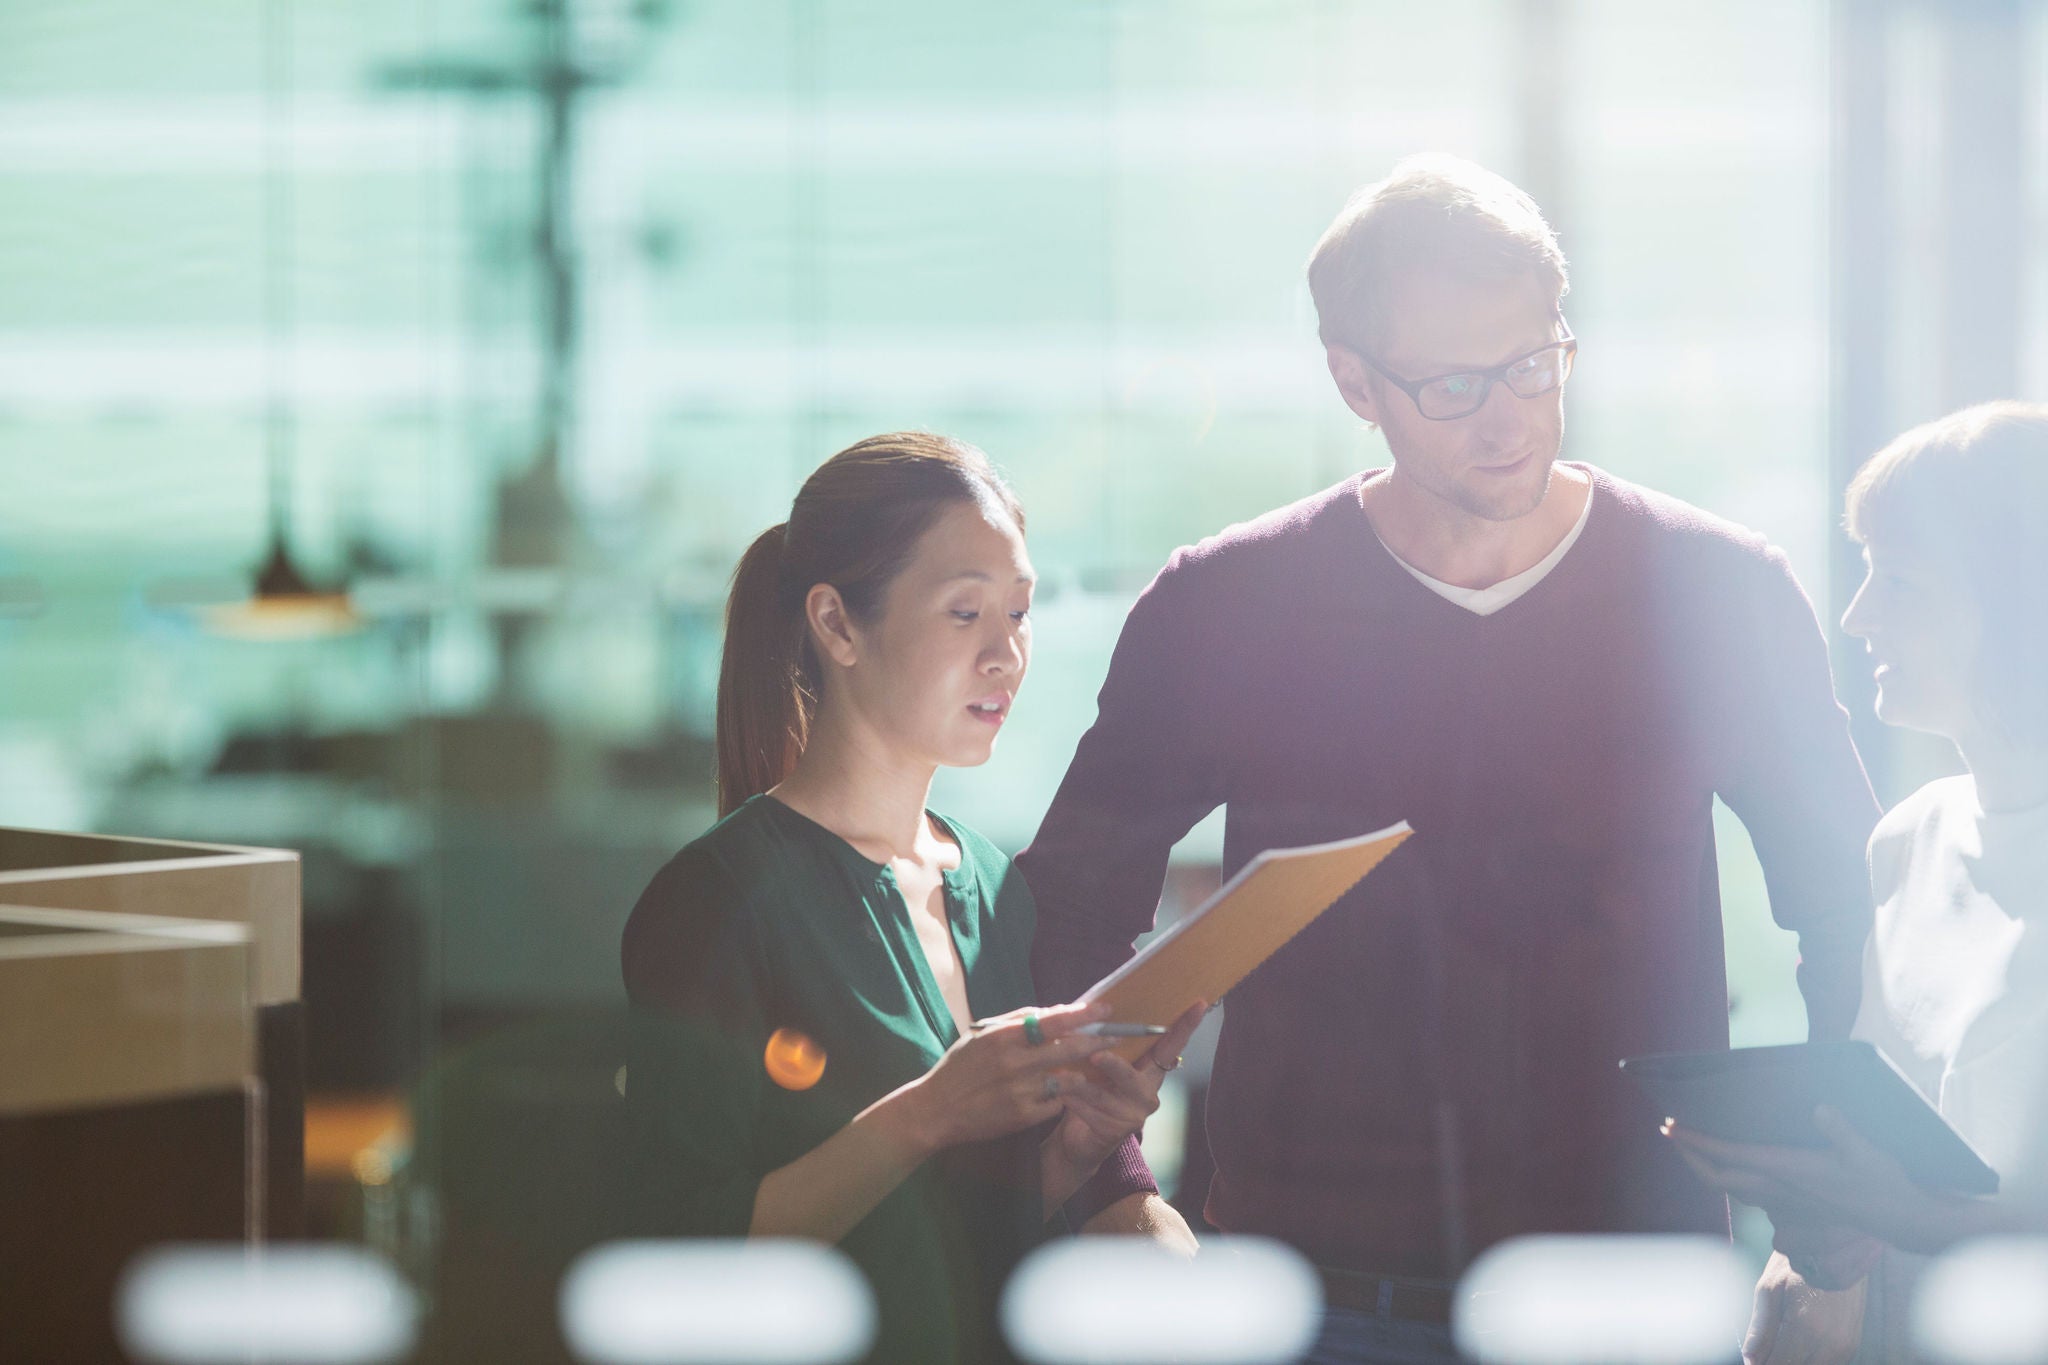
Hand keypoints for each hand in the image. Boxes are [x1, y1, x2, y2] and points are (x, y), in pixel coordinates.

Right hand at [896, 1001, 1116, 1151]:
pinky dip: (1061, 1096)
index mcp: (1003, 1037)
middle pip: (1069, 1049)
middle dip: (1098, 1041)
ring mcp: (1020, 1091)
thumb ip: (1017, 1021)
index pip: (1054, 1021)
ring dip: (1083, 1071)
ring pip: (1068, 1078)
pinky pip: (1056, 1103)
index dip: (1084, 1014)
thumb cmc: (960, 1066)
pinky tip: (1060, 1092)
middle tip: (1116, 1036)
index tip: (1106, 1008)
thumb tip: (1054, 1012)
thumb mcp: (982, 1034)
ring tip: (1094, 1066)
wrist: (936, 1110)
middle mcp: (1014, 1063)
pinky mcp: (1023, 1116)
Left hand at [1045, 1002, 1207, 1180]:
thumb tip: (1093, 1007)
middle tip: (1094, 1056)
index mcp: (1150, 1070)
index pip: (1171, 1045)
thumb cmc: (1092, 1089)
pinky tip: (1058, 1093)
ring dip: (1079, 1083)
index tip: (1200, 1003)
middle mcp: (1148, 1093)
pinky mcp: (1114, 1132)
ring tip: (1060, 1073)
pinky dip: (1070, 1100)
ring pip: (1102, 1094)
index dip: (1185, 1025)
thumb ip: (1106, 1042)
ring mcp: (1134, 1115)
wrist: (1079, 1138)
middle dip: (1112, 1065)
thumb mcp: (1102, 1064)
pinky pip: (1089, 1111)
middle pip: (1132, 1075)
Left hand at [1664, 1107, 1967, 1254]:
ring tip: (1686, 1137)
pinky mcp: (1790, 1202)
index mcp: (1788, 1173)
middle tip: (1667, 1128)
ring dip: (1703, 1162)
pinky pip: (1744, 1187)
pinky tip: (1725, 1155)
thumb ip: (1843, 1132)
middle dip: (1688, 1153)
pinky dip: (1725, 1169)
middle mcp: (1779, 1188)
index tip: (1670, 1126)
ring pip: (1728, 1184)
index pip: (1730, 1156)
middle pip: (1716, 1175)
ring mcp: (1782, 1199)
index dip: (1697, 1142)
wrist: (1898, 1219)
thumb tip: (1822, 1109)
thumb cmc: (1883, 1182)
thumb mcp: (1867, 1152)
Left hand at [1742, 1251, 1865, 1364]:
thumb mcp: (1769, 1288)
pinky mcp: (1852, 1345)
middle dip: (1778, 1362)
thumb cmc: (1797, 1263)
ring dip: (1794, 1361)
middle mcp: (1831, 1343)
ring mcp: (1846, 1346)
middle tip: (1765, 1350)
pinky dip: (1810, 1359)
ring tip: (1780, 1342)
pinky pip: (1828, 1364)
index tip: (1752, 1361)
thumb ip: (1760, 1330)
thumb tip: (1749, 1362)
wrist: (1837, 1244)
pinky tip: (1798, 1343)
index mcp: (1806, 1328)